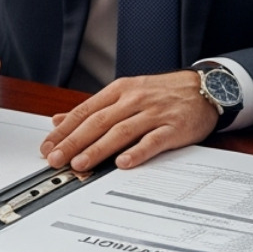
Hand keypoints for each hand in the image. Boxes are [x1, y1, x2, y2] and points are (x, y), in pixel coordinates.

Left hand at [40, 71, 217, 171]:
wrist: (205, 87)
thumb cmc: (163, 93)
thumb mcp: (127, 92)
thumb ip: (95, 108)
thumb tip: (60, 119)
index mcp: (120, 90)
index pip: (85, 111)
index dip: (64, 130)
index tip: (47, 146)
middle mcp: (134, 100)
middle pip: (98, 122)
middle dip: (73, 142)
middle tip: (55, 159)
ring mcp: (154, 113)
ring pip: (120, 132)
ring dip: (98, 149)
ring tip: (80, 164)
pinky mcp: (173, 127)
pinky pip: (152, 140)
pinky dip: (137, 152)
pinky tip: (123, 163)